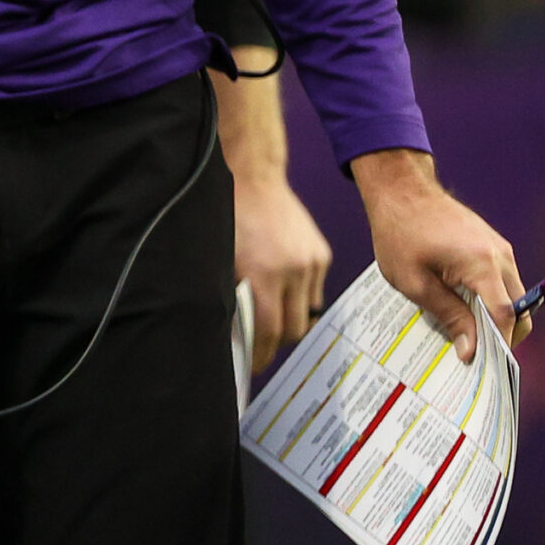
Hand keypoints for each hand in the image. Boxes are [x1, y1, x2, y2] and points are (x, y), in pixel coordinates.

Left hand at [233, 169, 332, 371]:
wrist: (254, 178)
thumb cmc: (231, 216)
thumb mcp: (223, 260)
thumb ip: (231, 297)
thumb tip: (233, 334)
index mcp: (264, 275)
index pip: (268, 332)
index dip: (260, 355)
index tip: (254, 366)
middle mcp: (293, 272)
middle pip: (293, 330)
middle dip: (276, 343)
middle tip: (260, 346)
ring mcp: (311, 263)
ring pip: (307, 312)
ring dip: (290, 318)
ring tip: (271, 314)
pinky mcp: (321, 254)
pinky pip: (314, 291)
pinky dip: (300, 296)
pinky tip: (283, 287)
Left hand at [353, 150, 526, 361]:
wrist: (401, 189)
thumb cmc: (400, 233)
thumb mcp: (415, 282)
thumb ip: (448, 316)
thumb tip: (471, 351)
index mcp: (483, 264)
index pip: (505, 317)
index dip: (498, 347)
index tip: (484, 369)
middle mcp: (501, 256)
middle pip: (519, 311)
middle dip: (502, 337)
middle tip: (475, 357)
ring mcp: (500, 249)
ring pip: (513, 298)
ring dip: (496, 318)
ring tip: (466, 336)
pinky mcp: (493, 246)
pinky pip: (502, 282)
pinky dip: (491, 300)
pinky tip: (464, 310)